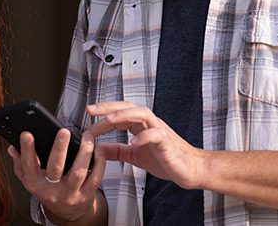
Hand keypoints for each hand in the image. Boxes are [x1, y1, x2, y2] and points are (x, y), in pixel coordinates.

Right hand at [9, 128, 105, 224]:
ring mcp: (69, 194)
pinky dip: (99, 164)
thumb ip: (21, 163)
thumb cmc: (48, 190)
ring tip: (87, 138)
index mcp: (35, 182)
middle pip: (55, 168)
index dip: (27, 149)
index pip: (29, 164)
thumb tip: (12, 148)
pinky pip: (94, 178)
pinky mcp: (85, 196)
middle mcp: (51, 190)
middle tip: (63, 132)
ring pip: (78, 172)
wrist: (66, 213)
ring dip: (84, 153)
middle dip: (59, 148)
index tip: (27, 134)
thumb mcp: (30, 179)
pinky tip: (98, 151)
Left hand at [88, 101, 205, 189]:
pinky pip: (156, 134)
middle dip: (108, 107)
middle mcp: (149, 123)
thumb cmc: (166, 159)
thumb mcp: (135, 156)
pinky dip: (144, 136)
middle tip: (91, 110)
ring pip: (142, 113)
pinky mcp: (167, 142)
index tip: (87, 123)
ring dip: (124, 115)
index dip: (102, 116)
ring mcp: (159, 130)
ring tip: (109, 120)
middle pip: (128, 107)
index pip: (119, 113)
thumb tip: (98, 150)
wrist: (190, 169)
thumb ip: (118, 151)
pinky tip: (133, 142)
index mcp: (141, 125)